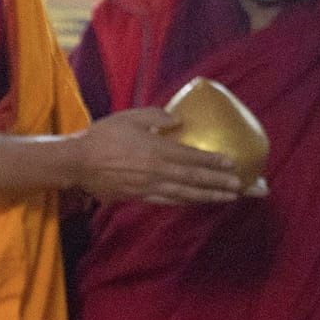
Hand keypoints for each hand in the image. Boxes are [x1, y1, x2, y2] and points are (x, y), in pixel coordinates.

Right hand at [70, 109, 245, 205]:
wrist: (77, 163)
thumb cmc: (102, 136)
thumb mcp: (130, 117)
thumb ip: (156, 117)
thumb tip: (177, 121)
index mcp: (157, 150)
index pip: (192, 157)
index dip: (214, 161)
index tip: (232, 163)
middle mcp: (158, 171)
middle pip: (194, 179)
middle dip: (219, 182)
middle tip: (241, 186)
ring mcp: (149, 187)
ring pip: (185, 193)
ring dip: (208, 196)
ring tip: (227, 197)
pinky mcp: (139, 196)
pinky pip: (167, 200)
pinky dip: (185, 201)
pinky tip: (195, 202)